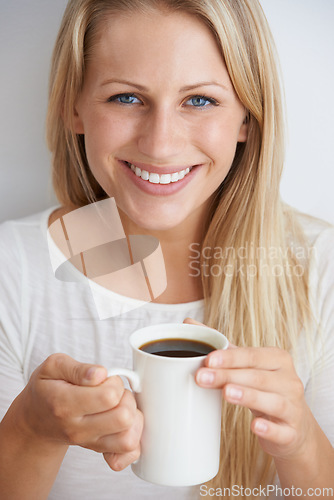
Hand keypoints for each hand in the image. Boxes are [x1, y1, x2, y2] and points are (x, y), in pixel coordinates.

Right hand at [18, 353, 143, 470]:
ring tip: (119, 405)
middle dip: (126, 398)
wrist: (36, 419)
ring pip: (129, 438)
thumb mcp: (53, 367)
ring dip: (132, 417)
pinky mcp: (99, 450)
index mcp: (65, 404)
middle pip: (123, 418)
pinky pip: (128, 453)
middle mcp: (78, 429)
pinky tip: (124, 422)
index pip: (108, 397)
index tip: (104, 378)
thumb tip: (101, 374)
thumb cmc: (47, 389)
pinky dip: (133, 437)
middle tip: (113, 391)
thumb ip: (78, 368)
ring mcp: (89, 443)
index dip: (113, 382)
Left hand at [184, 318, 314, 461]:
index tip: (208, 359)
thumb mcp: (247, 365)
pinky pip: (282, 431)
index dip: (230, 358)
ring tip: (226, 393)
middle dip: (228, 376)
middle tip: (202, 378)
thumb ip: (221, 347)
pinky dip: (269, 428)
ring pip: (272, 401)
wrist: (293, 425)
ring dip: (248, 396)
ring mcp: (292, 407)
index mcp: (277, 359)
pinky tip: (254, 426)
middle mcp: (289, 381)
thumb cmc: (264, 388)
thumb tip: (188, 323)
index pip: (252, 356)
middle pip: (257, 377)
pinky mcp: (292, 433)